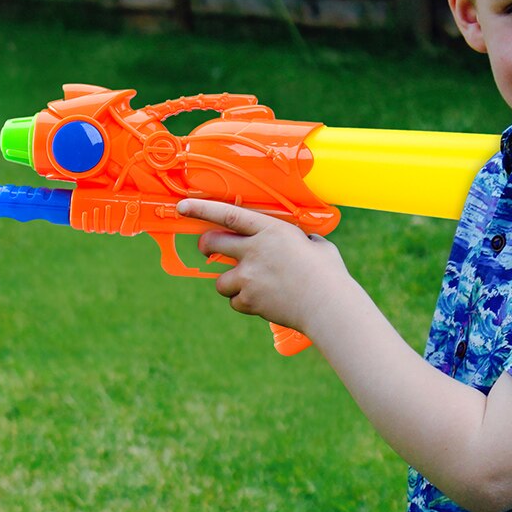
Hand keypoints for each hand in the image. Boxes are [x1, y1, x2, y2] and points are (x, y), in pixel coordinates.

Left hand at [176, 199, 349, 335]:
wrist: (327, 305)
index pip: (228, 214)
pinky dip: (245, 302)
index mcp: (271, 230)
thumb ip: (303, 240)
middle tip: (208, 250)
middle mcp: (254, 250)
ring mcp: (248, 276)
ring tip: (253, 286)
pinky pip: (235, 301)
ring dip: (231, 283)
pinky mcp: (248, 299)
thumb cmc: (328, 274)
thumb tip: (304, 241)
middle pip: (212, 244)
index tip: (183, 206)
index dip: (202, 209)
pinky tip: (264, 302)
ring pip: (220, 280)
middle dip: (206, 246)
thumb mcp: (317, 245)